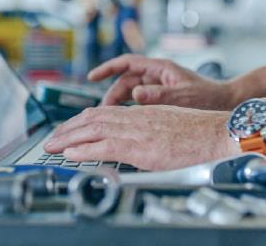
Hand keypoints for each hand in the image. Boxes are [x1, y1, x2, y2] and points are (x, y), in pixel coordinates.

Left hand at [43, 105, 238, 170]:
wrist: (214, 133)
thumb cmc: (197, 131)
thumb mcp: (167, 124)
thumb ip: (148, 130)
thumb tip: (136, 141)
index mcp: (140, 112)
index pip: (102, 113)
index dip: (81, 121)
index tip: (69, 129)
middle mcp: (134, 118)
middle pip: (91, 119)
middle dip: (68, 129)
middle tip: (51, 138)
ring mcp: (135, 131)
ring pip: (92, 130)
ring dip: (68, 139)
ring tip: (52, 146)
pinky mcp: (139, 147)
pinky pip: (103, 146)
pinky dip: (84, 150)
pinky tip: (71, 154)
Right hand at [89, 54, 235, 109]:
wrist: (227, 104)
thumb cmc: (209, 97)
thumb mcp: (182, 96)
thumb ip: (159, 95)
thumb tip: (135, 94)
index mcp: (160, 68)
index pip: (127, 63)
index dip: (108, 68)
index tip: (92, 76)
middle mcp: (157, 75)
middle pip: (125, 81)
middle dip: (111, 94)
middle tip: (101, 111)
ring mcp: (159, 87)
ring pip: (130, 93)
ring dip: (119, 104)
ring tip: (109, 120)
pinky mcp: (162, 99)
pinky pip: (139, 102)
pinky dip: (130, 110)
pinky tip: (125, 123)